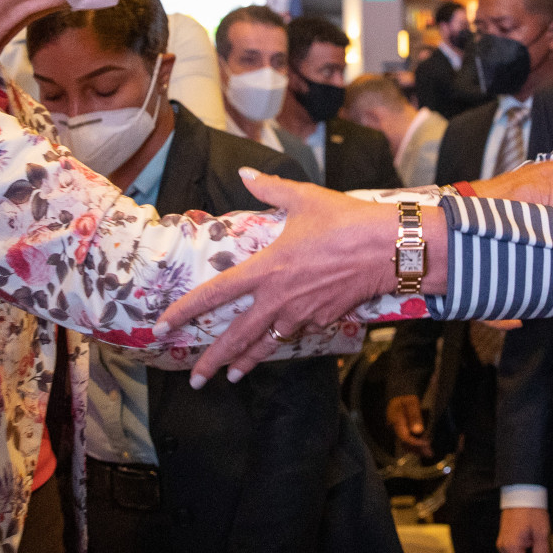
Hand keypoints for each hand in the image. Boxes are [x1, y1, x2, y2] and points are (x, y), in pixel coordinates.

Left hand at [156, 169, 420, 384]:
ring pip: (266, 344)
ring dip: (246, 361)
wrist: (390, 249)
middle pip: (237, 336)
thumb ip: (269, 189)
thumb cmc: (345, 221)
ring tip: (231, 377)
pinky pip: (297, 333)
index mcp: (267, 269)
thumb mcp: (304, 198)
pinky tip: (278, 342)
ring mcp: (302, 314)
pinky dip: (283, 340)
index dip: (186, 311)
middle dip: (213, 360)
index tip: (163, 325)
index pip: (216, 294)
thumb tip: (245, 172)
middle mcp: (279, 298)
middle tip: (196, 380)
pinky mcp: (324, 320)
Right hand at [386, 394, 432, 457]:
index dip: (416, 442)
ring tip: (429, 453)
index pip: (404, 436)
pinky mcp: (400, 432)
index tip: (427, 443)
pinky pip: (406, 441)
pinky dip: (415, 446)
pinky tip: (423, 448)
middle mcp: (394, 428)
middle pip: (405, 442)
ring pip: (405, 444)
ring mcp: (396, 431)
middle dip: (418, 448)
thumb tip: (418, 431)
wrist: (399, 396)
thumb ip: (415, 416)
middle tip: (430, 453)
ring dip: (417, 449)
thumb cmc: (406, 398)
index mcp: (395, 420)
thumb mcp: (412, 403)